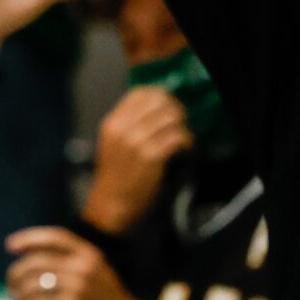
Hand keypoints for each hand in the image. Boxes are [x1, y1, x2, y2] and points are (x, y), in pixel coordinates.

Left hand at [5, 226, 164, 299]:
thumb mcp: (98, 273)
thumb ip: (72, 263)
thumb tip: (30, 259)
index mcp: (90, 255)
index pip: (54, 237)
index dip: (28, 238)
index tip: (10, 246)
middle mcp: (83, 268)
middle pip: (34, 263)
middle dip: (15, 275)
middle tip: (12, 286)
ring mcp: (77, 289)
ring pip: (30, 287)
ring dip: (20, 297)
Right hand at [84, 86, 193, 233]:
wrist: (111, 207)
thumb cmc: (116, 178)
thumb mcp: (114, 144)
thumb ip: (131, 124)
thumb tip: (161, 107)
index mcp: (113, 122)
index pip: (141, 92)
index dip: (161, 97)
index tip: (170, 109)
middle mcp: (123, 128)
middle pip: (161, 101)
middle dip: (177, 110)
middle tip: (181, 125)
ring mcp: (136, 142)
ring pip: (173, 117)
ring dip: (184, 128)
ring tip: (183, 142)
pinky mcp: (151, 157)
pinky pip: (179, 138)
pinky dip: (188, 144)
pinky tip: (186, 153)